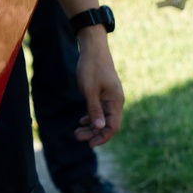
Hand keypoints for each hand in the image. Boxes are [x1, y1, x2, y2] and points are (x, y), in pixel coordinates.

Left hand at [74, 29, 124, 144]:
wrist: (93, 49)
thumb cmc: (91, 67)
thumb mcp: (90, 90)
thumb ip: (94, 110)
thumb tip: (100, 127)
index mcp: (115, 101)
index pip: (113, 126)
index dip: (102, 137)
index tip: (88, 143)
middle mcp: (116, 101)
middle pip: (108, 124)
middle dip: (94, 133)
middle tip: (76, 136)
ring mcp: (111, 98)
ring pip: (103, 118)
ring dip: (91, 126)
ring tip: (77, 131)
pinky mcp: (105, 94)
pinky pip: (101, 110)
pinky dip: (92, 117)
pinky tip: (82, 121)